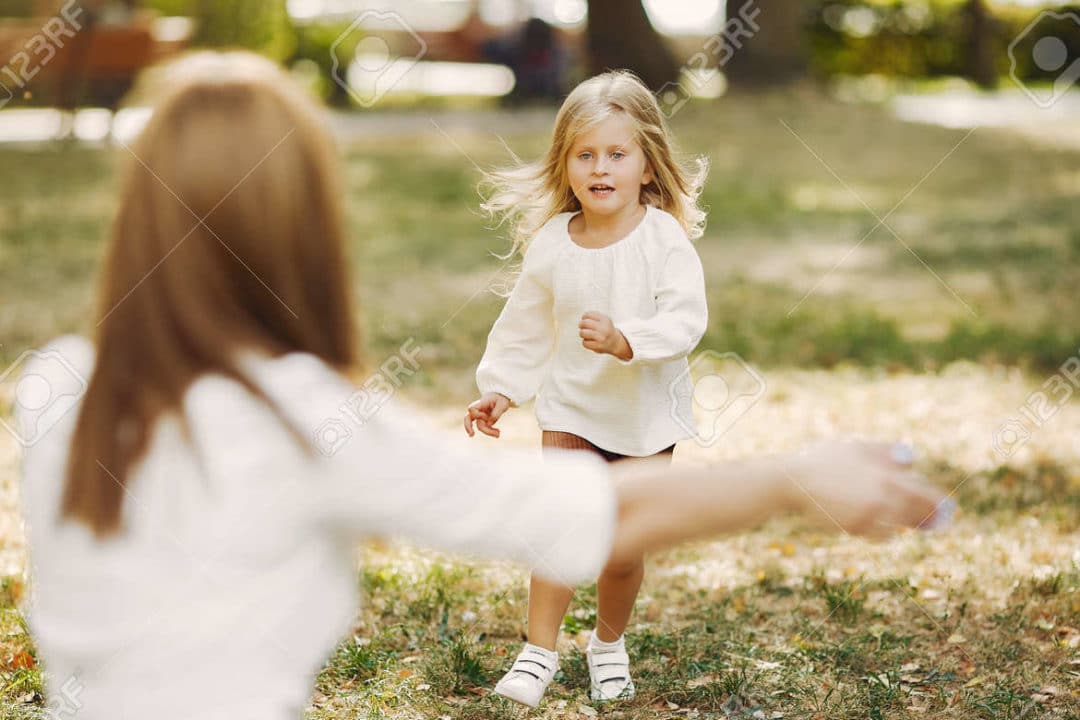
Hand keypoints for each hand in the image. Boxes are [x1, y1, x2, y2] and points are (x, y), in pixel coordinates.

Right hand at [464, 392, 511, 437]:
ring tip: (498, 434)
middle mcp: (479, 410)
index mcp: (481, 403)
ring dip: (488, 432)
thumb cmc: (501, 398)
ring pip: (479, 426)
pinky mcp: (484, 420)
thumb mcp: (502, 405)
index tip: (487, 415)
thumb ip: (495, 414)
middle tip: (471, 435)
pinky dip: (490, 431)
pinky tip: (498, 433)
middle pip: (468, 418)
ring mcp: (481, 415)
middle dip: (468, 427)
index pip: (472, 409)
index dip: (478, 415)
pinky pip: (484, 427)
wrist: (501, 396)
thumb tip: (489, 424)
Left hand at [579, 312, 632, 360]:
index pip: (588, 314)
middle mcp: (604, 328)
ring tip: (585, 334)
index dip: (584, 317)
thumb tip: (583, 317)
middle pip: (584, 323)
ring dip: (582, 333)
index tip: (585, 319)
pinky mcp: (598, 346)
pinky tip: (590, 341)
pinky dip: (585, 342)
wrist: (615, 343)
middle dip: (581, 325)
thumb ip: (593, 315)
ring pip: (582, 333)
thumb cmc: (605, 329)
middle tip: (582, 326)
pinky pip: (584, 343)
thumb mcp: (603, 319)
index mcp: (605, 319)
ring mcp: (601, 338)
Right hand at [787, 440, 947, 538]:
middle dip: (926, 519)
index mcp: (888, 476)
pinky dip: (882, 532)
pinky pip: (879, 535)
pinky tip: (880, 527)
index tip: (947, 509)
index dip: (939, 504)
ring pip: (898, 527)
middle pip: (916, 514)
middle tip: (933, 523)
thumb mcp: (856, 447)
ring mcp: (869, 515)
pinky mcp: (856, 528)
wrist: (794, 481)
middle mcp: (883, 498)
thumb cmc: (824, 460)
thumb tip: (911, 460)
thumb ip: (885, 452)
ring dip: (901, 525)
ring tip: (906, 523)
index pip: (926, 495)